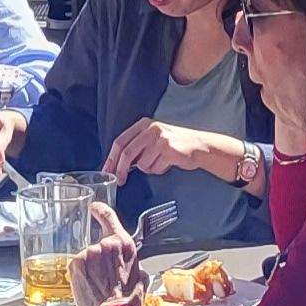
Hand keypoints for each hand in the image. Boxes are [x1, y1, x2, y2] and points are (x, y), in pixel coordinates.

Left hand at [75, 205, 148, 305]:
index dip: (100, 210)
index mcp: (124, 245)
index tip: (94, 208)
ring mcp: (90, 253)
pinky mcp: (76, 263)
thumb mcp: (141, 278)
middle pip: (97, 245)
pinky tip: (89, 287)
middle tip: (104, 279)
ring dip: (89, 269)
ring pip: (87, 257)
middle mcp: (106, 244)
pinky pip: (76, 266)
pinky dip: (80, 275)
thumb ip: (133, 265)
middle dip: (99, 260)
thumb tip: (132, 267)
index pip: (109, 218)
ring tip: (98, 287)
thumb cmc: (128, 302)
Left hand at [101, 119, 241, 184]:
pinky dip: (159, 170)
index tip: (106, 171)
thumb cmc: (173, 145)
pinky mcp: (169, 149)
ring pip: (142, 164)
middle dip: (120, 170)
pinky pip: (155, 168)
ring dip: (149, 169)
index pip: (120, 141)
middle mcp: (150, 129)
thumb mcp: (152, 139)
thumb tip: (116, 164)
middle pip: (127, 153)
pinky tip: (168, 163)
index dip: (111, 158)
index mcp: (143, 124)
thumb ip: (136, 146)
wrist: (199, 146)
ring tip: (160, 162)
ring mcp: (160, 138)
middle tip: (119, 181)